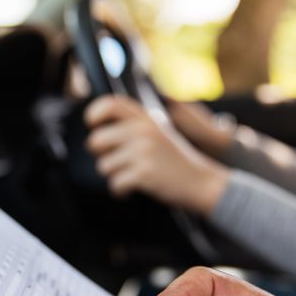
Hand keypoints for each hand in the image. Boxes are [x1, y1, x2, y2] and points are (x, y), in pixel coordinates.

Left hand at [84, 95, 228, 214]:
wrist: (202, 182)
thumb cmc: (174, 160)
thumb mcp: (158, 132)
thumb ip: (132, 125)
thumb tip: (97, 129)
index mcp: (145, 118)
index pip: (110, 104)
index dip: (93, 114)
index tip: (93, 126)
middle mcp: (143, 131)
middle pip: (96, 141)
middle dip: (101, 156)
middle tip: (116, 164)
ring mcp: (143, 151)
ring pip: (103, 166)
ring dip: (114, 176)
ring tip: (132, 176)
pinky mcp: (144, 173)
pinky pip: (114, 184)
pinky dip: (120, 192)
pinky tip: (132, 189)